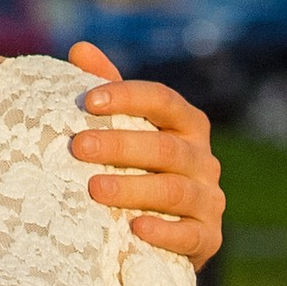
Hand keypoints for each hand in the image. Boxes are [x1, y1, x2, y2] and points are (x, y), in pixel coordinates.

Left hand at [67, 43, 223, 261]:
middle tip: (77, 147)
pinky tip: (135, 228)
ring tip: (94, 188)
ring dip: (133, 188)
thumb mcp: (125, 128)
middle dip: (119, 145)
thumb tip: (80, 48)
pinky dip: (164, 231)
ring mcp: (209, 198)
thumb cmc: (137, 168)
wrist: (161, 235)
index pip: (162, 100)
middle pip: (164, 147)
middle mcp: (203, 158)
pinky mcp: (208, 237)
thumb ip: (107, 90)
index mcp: (186, 124)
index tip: (88, 101)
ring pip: (174, 189)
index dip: (127, 97)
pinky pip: (189, 234)